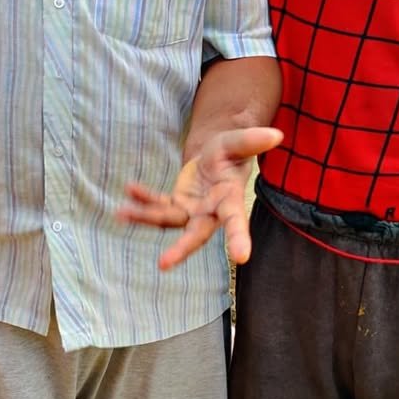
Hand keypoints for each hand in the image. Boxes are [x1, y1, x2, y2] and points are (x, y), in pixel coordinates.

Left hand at [118, 127, 282, 270]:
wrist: (215, 157)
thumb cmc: (230, 152)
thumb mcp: (238, 142)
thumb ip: (252, 141)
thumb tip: (276, 135)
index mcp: (230, 201)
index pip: (236, 221)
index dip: (238, 238)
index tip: (241, 258)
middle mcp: (210, 213)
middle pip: (196, 234)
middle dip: (181, 249)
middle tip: (164, 263)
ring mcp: (190, 212)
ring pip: (167, 220)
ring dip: (145, 217)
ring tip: (123, 212)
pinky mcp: (175, 205)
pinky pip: (157, 205)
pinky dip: (142, 199)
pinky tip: (129, 190)